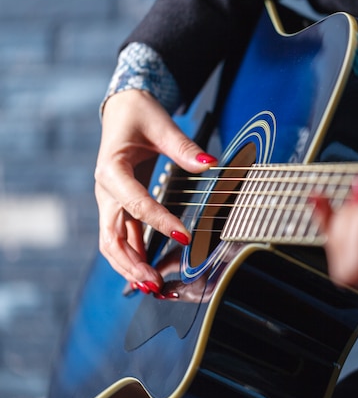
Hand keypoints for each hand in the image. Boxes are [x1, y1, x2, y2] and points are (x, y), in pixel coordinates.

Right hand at [95, 90, 216, 287]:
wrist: (123, 109)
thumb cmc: (139, 115)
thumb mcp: (162, 125)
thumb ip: (184, 147)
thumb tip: (210, 165)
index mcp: (111, 170)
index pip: (135, 203)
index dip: (159, 222)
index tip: (184, 238)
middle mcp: (106, 190)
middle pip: (111, 236)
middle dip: (132, 263)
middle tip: (156, 283)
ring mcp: (111, 201)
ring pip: (113, 243)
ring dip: (130, 267)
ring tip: (153, 287)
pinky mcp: (120, 206)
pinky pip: (123, 237)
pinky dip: (133, 257)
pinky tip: (148, 273)